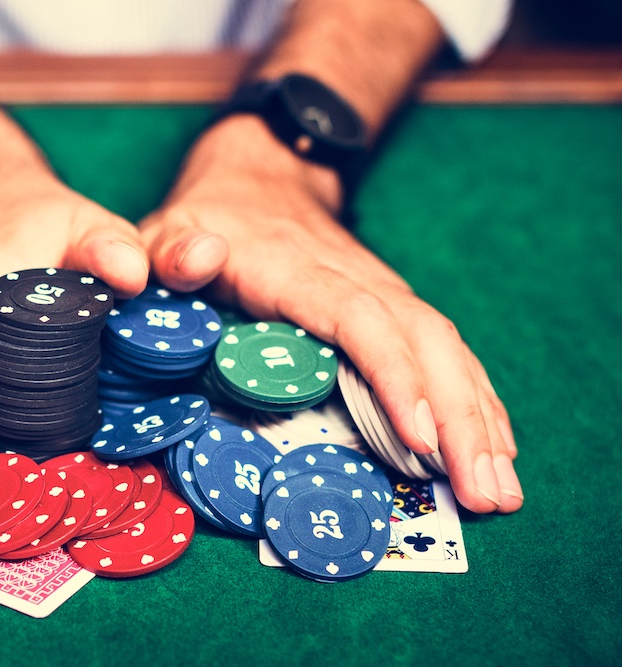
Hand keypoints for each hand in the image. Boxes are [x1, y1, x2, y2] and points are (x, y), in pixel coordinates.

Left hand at [140, 116, 522, 513]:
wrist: (258, 177)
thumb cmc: (208, 219)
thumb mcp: (168, 229)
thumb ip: (170, 251)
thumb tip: (199, 256)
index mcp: (297, 271)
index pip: (359, 319)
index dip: (394, 376)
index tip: (420, 437)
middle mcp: (353, 279)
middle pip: (423, 341)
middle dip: (460, 419)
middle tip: (484, 494)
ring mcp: (380, 291)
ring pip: (444, 348)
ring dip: (478, 417)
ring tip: (501, 489)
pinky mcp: (391, 305)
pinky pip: (443, 351)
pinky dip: (473, 398)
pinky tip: (491, 444)